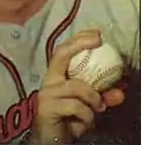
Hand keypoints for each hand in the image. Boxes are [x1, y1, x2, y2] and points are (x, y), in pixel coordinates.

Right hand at [31, 30, 106, 144]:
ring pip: (76, 86)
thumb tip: (121, 91)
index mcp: (57, 75)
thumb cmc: (68, 119)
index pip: (64, 50)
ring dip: (93, 97)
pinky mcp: (46, 108)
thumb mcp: (88, 106)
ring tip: (99, 107)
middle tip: (98, 39)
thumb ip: (102, 96)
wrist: (50, 141)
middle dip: (79, 43)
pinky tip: (86, 122)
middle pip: (61, 54)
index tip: (97, 34)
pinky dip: (87, 115)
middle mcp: (49, 80)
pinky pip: (75, 106)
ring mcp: (46, 93)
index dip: (79, 39)